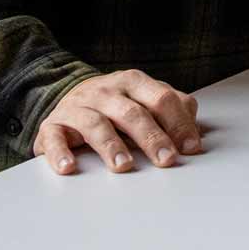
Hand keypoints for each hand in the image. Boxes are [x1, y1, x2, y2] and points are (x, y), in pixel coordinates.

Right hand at [33, 69, 203, 176]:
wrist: (69, 97)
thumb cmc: (115, 105)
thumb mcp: (145, 100)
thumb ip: (174, 110)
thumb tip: (195, 134)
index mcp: (133, 82)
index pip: (161, 99)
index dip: (178, 123)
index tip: (190, 148)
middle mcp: (105, 91)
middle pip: (132, 112)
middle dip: (151, 137)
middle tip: (166, 159)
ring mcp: (77, 107)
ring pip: (95, 124)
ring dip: (111, 146)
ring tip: (124, 166)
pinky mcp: (52, 125)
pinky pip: (54, 137)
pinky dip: (60, 152)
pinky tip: (69, 167)